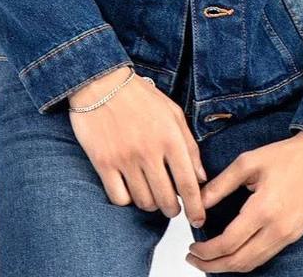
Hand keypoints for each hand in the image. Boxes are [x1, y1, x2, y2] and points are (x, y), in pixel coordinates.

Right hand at [68, 67, 208, 225]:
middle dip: (173, 210)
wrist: (101, 82)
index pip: (189, 184)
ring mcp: (125, 159)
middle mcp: (149, 151)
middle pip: (166, 200)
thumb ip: (189, 145)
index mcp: (170, 137)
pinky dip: (127, 200)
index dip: (197, 208)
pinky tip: (130, 189)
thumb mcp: (172, 112)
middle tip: (172, 207)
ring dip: (150, 204)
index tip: (198, 220)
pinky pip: (119, 199)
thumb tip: (201, 177)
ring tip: (151, 194)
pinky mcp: (103, 163)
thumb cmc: (139, 96)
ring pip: (144, 203)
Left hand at [185, 129, 302, 271]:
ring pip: (253, 264)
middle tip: (194, 258)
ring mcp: (288, 236)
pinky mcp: (294, 236)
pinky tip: (233, 252)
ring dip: (229, 266)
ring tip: (209, 259)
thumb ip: (221, 184)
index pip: (229, 243)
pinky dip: (246, 260)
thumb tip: (198, 202)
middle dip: (213, 265)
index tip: (192, 246)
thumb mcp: (249, 162)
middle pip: (239, 262)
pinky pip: (265, 256)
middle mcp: (277, 229)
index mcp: (263, 209)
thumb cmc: (287, 156)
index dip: (206, 250)